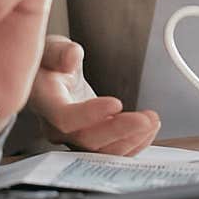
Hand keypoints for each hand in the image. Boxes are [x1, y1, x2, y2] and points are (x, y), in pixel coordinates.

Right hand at [31, 36, 160, 155]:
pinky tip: (148, 129)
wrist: (47, 79)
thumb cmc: (48, 64)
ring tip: (153, 121)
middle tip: (147, 118)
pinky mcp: (89, 142)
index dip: (91, 114)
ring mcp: (73, 138)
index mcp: (45, 103)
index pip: (65, 118)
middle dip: (121, 130)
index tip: (117, 103)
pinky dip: (133, 143)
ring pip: (102, 151)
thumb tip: (72, 56)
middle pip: (88, 140)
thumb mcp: (50, 47)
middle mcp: (56, 127)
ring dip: (132, 139)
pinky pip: (111, 150)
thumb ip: (60, 52)